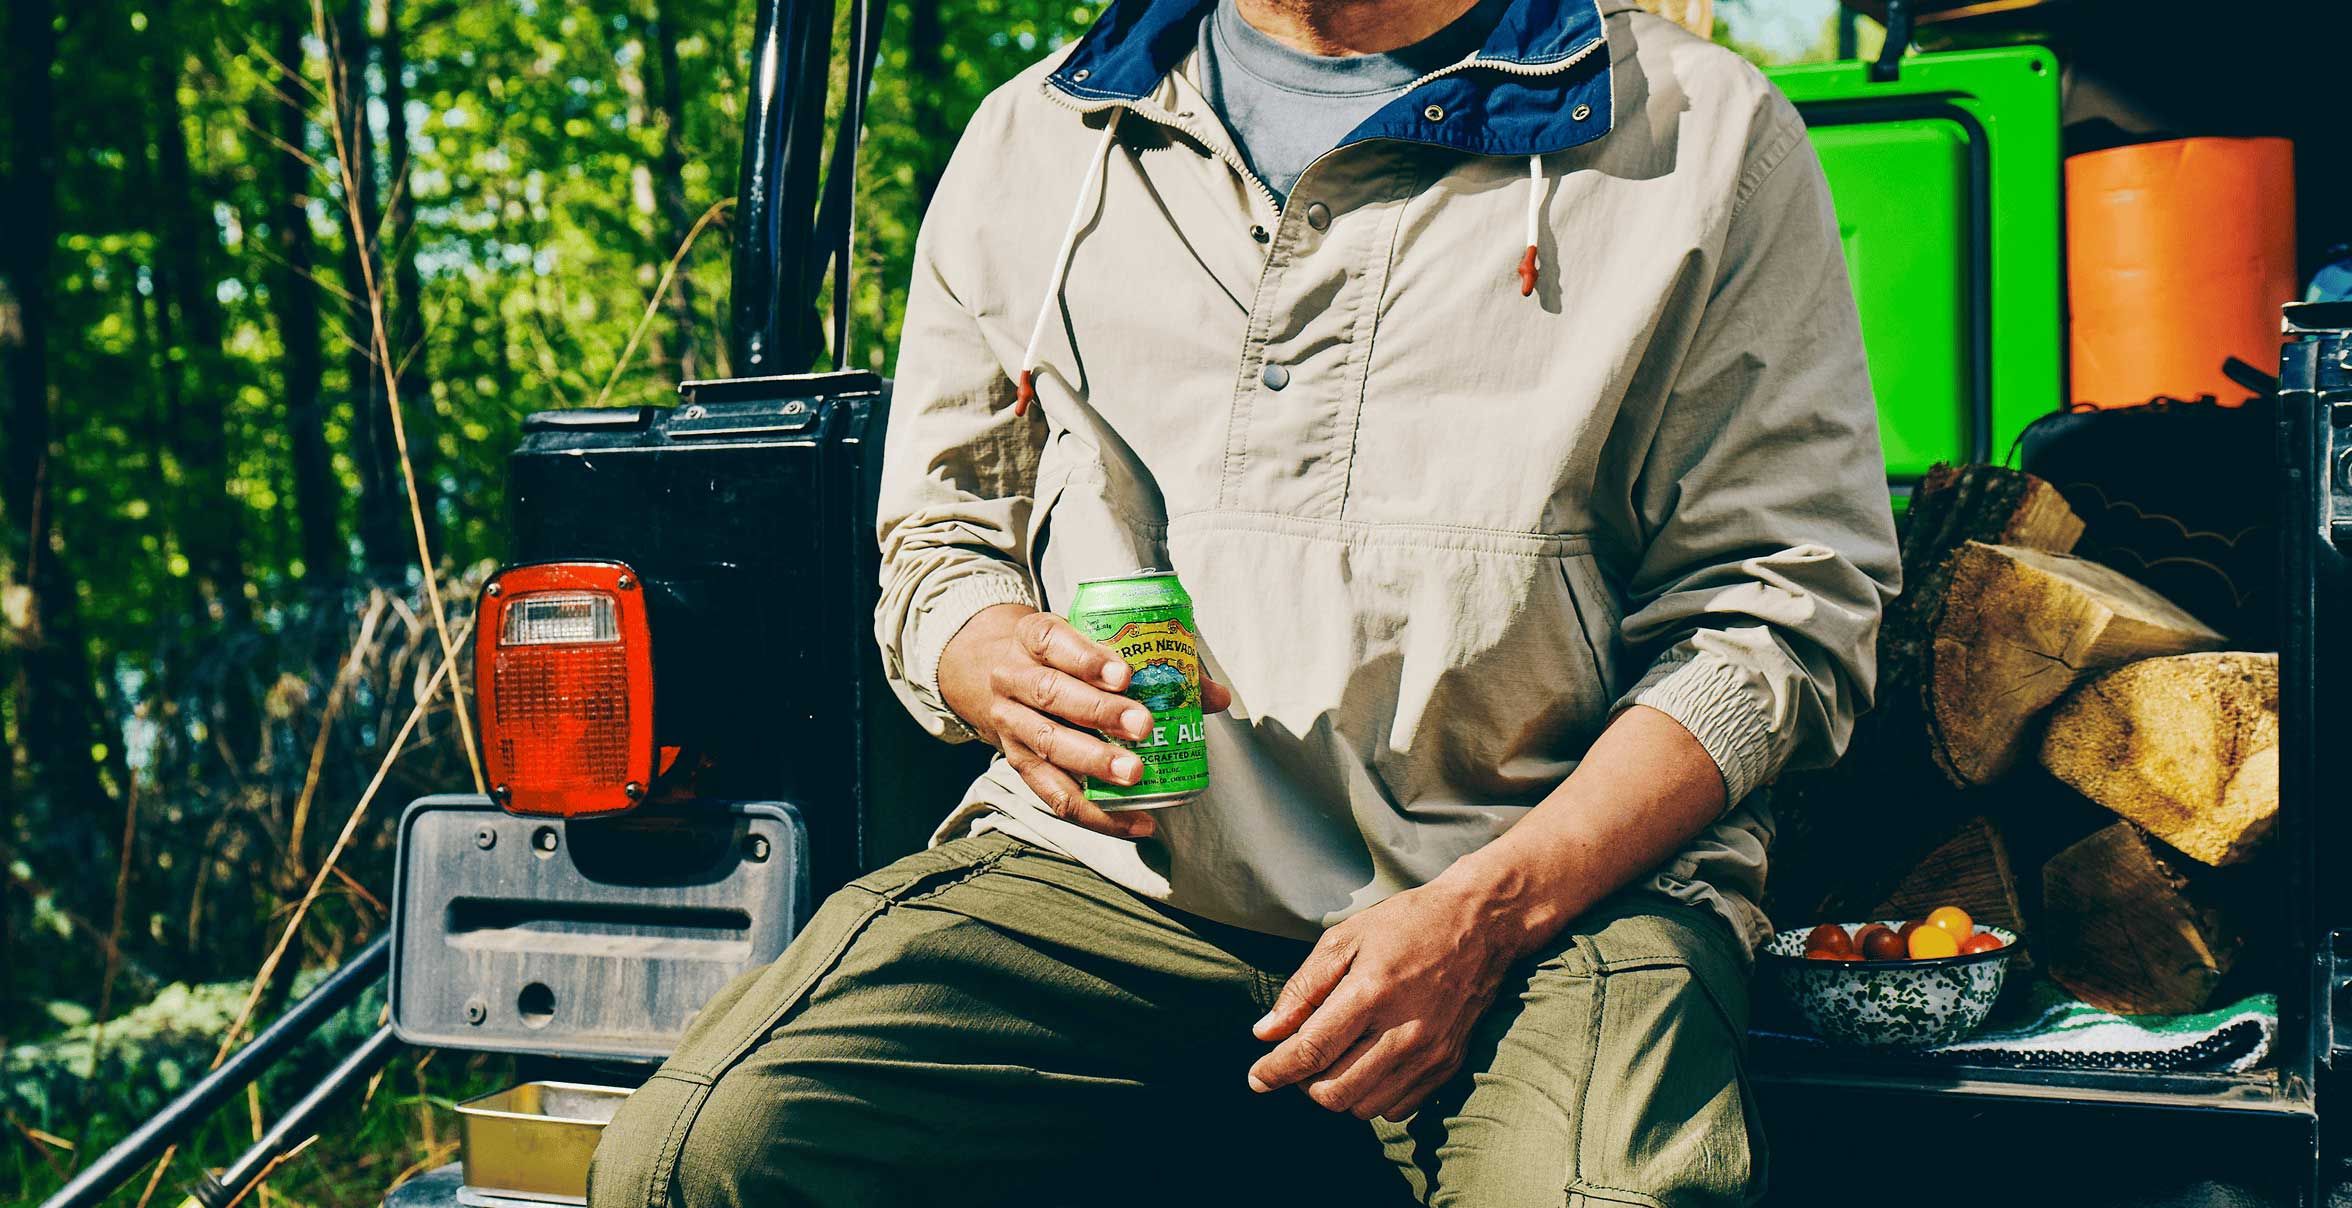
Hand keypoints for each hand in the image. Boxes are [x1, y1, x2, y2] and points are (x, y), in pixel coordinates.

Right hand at [938, 603, 1230, 838]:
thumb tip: (1215, 696)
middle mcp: (1013, 679)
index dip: (1087, 658)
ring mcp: (1011, 724)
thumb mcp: (1091, 641)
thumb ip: (1154, 660)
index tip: (1126, 674)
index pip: (1052, 641)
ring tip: (1136, 773)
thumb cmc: (1063, 656)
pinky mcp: (1018, 765)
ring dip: (1094, 762)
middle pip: (1051, 694)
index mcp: (1032, 637)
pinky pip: (1054, 795)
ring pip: (1048, 745)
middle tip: (1143, 725)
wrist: (993, 673)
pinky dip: (1096, 814)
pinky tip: (1136, 823)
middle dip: (1099, 712)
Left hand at [1246, 879, 1521, 1121]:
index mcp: (1371, 993)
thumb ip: (1303, 989)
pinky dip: (1372, 1095)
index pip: (1311, 1051)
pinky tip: (1369, 1064)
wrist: (1480, 926)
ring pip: (1363, 1107)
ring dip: (1338, 1090)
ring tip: (1337, 1058)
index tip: (1256, 1079)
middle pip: (1333, 1092)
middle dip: (1305, 1083)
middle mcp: (1403, 1031)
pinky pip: (1396, 1108)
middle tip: (1302, 1058)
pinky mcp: (1447, 1065)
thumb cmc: (1406, 924)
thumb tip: (1266, 1034)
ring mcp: (1429, 1053)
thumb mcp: (1345, 938)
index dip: (1276, 1071)